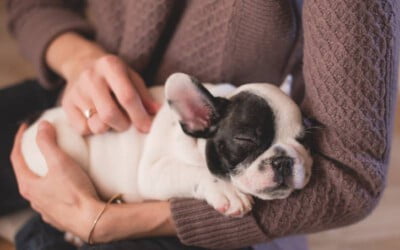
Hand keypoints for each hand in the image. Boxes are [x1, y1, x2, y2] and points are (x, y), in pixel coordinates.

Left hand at [10, 121, 100, 238]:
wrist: (92, 220)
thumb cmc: (74, 192)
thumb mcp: (60, 162)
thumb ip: (48, 142)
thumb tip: (42, 125)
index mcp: (28, 186)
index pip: (16, 158)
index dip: (19, 140)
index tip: (26, 128)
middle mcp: (34, 200)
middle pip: (27, 173)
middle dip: (31, 157)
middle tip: (40, 145)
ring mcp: (46, 210)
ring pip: (40, 188)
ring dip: (44, 174)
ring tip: (55, 164)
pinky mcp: (60, 216)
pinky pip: (54, 198)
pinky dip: (56, 187)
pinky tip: (67, 185)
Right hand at [62, 54, 159, 134]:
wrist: (80, 63)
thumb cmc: (113, 75)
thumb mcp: (131, 77)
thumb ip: (143, 95)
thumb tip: (157, 112)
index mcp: (110, 66)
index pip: (127, 96)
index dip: (139, 116)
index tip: (147, 128)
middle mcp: (90, 77)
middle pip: (110, 114)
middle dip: (123, 124)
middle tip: (127, 123)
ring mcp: (76, 91)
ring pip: (96, 125)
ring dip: (109, 128)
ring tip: (112, 119)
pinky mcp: (66, 104)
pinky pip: (83, 129)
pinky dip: (93, 129)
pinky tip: (97, 119)